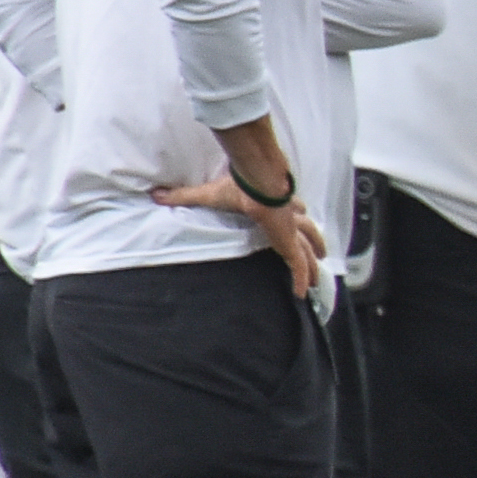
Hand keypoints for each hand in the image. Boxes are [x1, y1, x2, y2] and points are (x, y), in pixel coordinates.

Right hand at [159, 176, 325, 296]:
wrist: (256, 184)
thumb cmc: (236, 186)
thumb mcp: (206, 194)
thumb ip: (182, 196)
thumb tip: (156, 195)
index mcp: (272, 205)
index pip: (287, 212)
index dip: (292, 216)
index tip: (294, 219)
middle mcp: (286, 217)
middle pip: (305, 232)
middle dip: (312, 244)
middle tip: (319, 255)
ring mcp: (290, 230)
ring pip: (308, 250)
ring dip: (313, 263)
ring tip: (316, 278)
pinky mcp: (289, 243)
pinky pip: (299, 265)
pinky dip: (301, 278)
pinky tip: (301, 293)